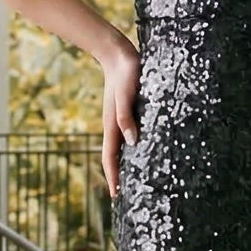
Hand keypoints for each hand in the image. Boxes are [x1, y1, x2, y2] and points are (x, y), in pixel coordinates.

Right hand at [100, 36, 140, 198]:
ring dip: (124, 164)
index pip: (110, 157)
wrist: (119, 53)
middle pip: (114, 157)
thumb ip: (126, 116)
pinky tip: (140, 151)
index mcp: (112, 124)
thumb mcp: (126, 94)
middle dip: (117, 176)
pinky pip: (127, 136)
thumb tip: (131, 142)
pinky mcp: (127, 112)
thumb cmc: (126, 73)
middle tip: (125, 196)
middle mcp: (115, 125)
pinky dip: (131, 149)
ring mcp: (120, 119)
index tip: (116, 195)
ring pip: (120, 147)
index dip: (113, 177)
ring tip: (133, 180)